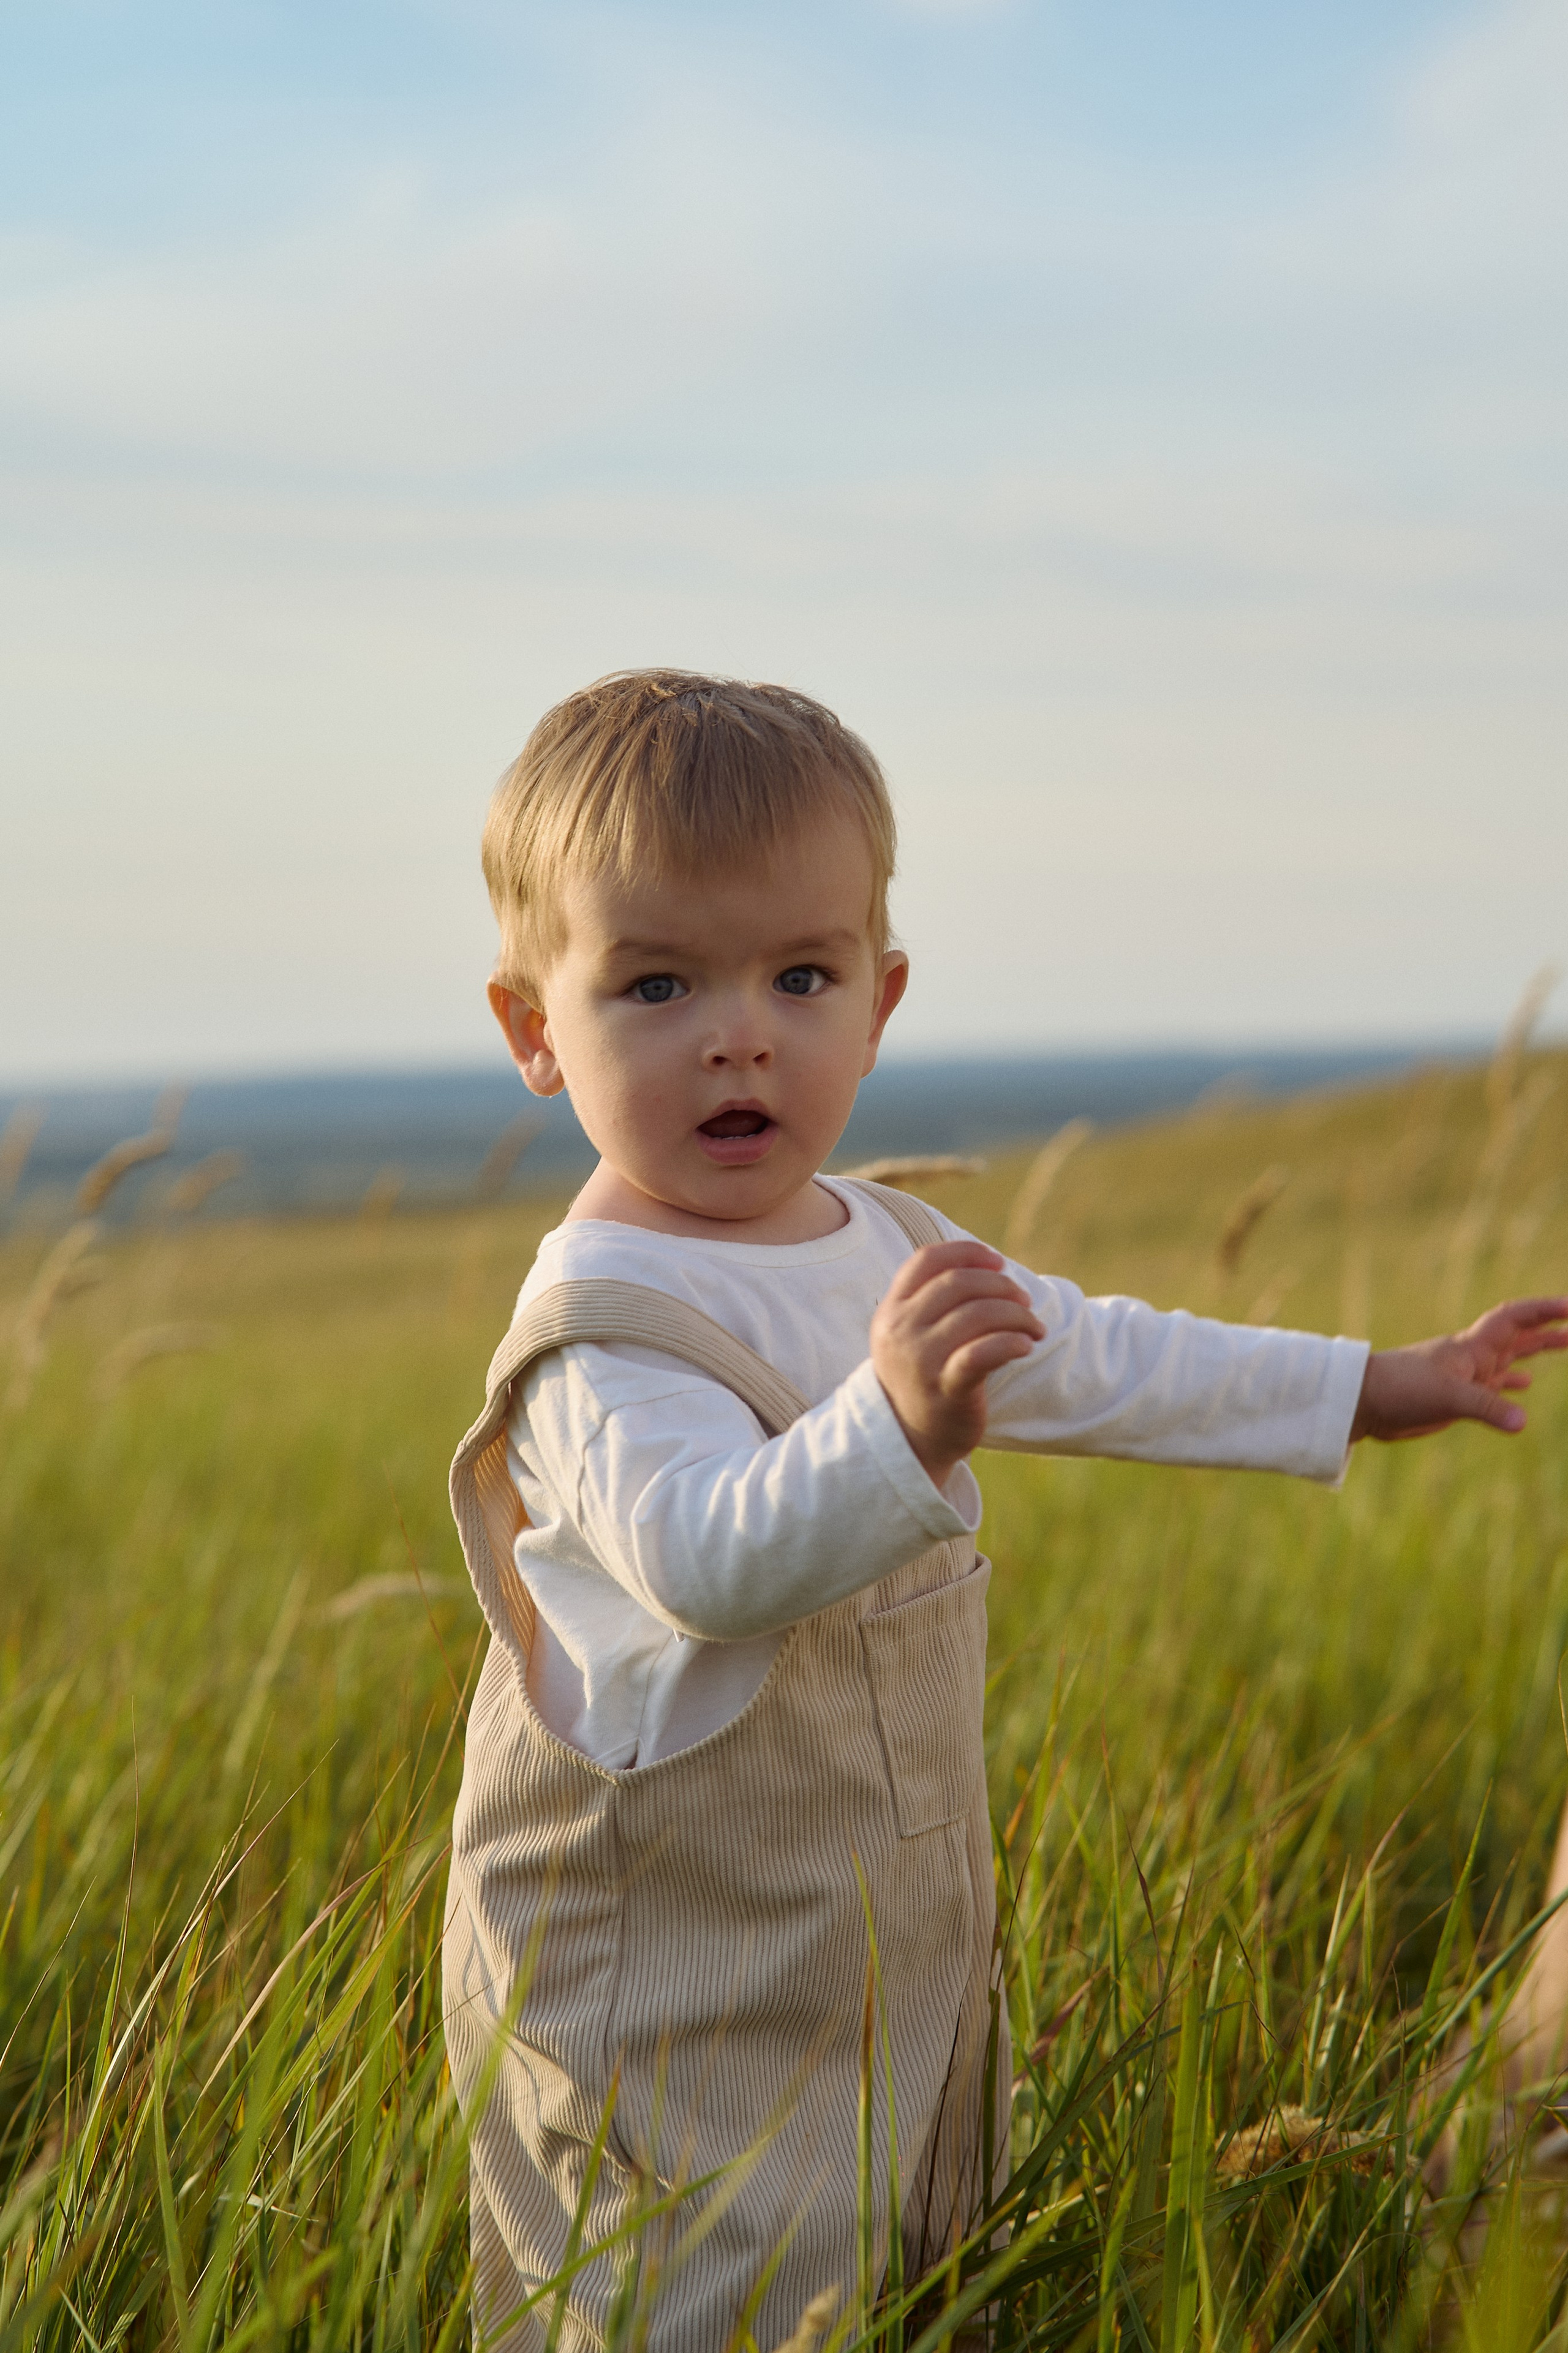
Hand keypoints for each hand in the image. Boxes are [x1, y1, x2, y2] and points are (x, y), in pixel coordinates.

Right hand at [871, 1240, 1044, 1488]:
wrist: (908, 1440)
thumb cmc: (920, 1377)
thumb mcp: (909, 1334)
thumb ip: (932, 1300)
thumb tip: (988, 1264)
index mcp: (892, 1310)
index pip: (927, 1260)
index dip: (967, 1252)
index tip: (998, 1261)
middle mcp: (901, 1331)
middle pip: (958, 1282)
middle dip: (1000, 1284)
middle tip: (1024, 1300)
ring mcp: (921, 1360)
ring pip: (977, 1314)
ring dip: (1017, 1314)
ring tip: (1035, 1327)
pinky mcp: (946, 1390)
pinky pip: (983, 1353)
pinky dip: (1011, 1342)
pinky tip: (1027, 1345)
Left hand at [1350, 1296, 1567, 1443]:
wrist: (1363, 1402)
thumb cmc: (1400, 1390)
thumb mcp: (1448, 1398)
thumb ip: (1486, 1408)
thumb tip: (1523, 1422)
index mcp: (1472, 1348)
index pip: (1514, 1319)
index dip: (1543, 1310)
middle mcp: (1472, 1358)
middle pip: (1518, 1336)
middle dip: (1548, 1328)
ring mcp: (1464, 1376)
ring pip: (1508, 1358)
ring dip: (1535, 1351)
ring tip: (1563, 1343)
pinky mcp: (1455, 1396)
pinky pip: (1492, 1386)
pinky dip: (1510, 1383)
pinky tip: (1523, 1386)